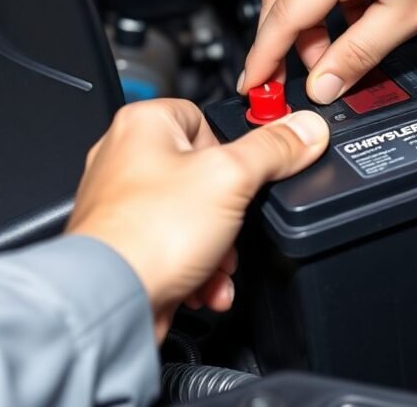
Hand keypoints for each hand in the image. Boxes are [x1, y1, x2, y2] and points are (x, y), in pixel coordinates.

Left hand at [66, 99, 328, 341]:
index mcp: (143, 125)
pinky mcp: (128, 246)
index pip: (204, 117)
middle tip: (232, 226)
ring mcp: (123, 205)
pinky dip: (197, 269)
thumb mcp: (231, 178)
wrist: (111, 299)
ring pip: (194, 218)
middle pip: (205, 174)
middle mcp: (125, 158)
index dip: (232, 149)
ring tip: (216, 264)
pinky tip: (202, 285)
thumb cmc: (146, 234)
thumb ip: (274, 149)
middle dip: (230, 213)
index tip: (247, 173)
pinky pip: (177, 249)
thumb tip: (305, 128)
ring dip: (218, 248)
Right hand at [238, 0, 416, 103]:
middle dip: (280, 45)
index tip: (254, 86)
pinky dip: (326, 0)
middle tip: (287, 81)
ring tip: (335, 55)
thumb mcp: (415, 12)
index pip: (282, 18)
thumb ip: (362, 52)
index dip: (263, 58)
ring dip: (308, 25)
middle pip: (279, 0)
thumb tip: (326, 84)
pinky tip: (353, 19)